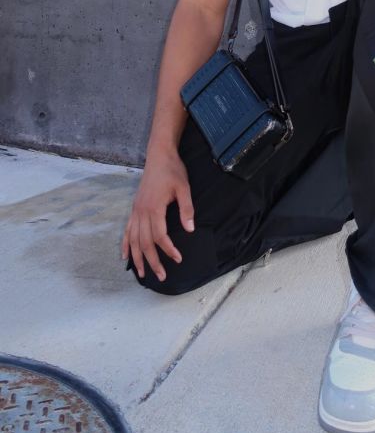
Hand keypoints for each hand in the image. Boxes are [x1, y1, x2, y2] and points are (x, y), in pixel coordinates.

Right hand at [121, 151, 194, 281]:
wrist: (159, 156)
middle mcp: (141, 211)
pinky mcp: (134, 208)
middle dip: (152, 261)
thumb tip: (190, 229)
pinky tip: (125, 256)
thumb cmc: (173, 171)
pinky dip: (125, 245)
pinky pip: (127, 230)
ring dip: (137, 258)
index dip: (168, 249)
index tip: (178, 259)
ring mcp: (136, 210)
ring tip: (142, 274)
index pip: (159, 236)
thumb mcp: (184, 188)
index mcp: (154, 208)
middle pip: (144, 242)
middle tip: (161, 276)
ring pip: (133, 240)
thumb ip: (186, 209)